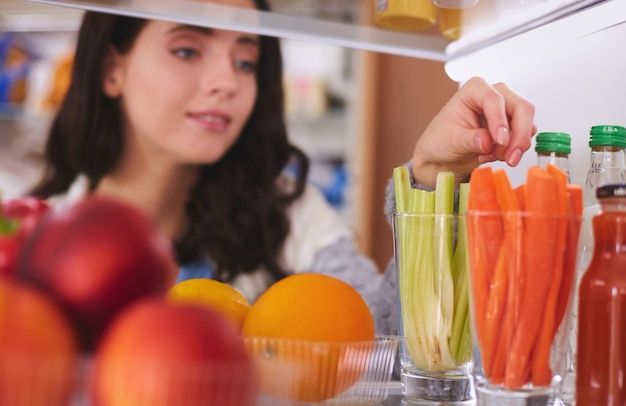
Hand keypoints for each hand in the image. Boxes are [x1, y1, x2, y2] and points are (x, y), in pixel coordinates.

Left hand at [411, 77, 535, 187]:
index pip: (494, 99)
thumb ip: (471, 139)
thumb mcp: (451, 140)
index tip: (499, 141)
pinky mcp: (513, 126)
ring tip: (488, 156)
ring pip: (527, 124)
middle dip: (518, 136)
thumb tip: (488, 141)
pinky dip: (512, 150)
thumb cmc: (441, 140)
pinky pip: (524, 137)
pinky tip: (492, 156)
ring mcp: (506, 110)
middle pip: (521, 108)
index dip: (500, 120)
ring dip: (514, 146)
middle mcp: (495, 95)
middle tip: (510, 158)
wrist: (443, 155)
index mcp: (474, 90)